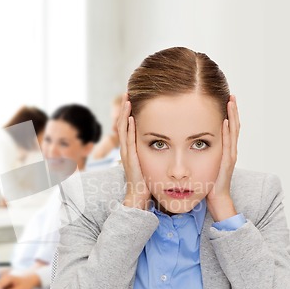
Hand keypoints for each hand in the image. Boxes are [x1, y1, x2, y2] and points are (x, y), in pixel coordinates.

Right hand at [117, 94, 150, 209]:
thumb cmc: (148, 181)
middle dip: (125, 107)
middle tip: (128, 92)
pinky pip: (128, 140)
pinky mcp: (130, 158)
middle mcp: (127, 148)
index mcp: (132, 147)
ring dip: (124, 113)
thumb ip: (155, 151)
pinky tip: (130, 117)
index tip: (134, 97)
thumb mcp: (152, 162)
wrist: (139, 197)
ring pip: (123, 128)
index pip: (128, 125)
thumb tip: (166, 142)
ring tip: (127, 99)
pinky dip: (128, 128)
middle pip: (123, 122)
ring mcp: (127, 153)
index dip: (130, 111)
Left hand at [206, 95, 240, 221]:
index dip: (228, 114)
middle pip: (233, 126)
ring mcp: (230, 156)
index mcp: (223, 150)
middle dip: (232, 110)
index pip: (228, 128)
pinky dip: (228, 132)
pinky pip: (229, 144)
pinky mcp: (227, 163)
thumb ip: (200, 153)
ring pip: (234, 132)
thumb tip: (190, 143)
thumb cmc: (209, 184)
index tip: (225, 99)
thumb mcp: (204, 164)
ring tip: (230, 102)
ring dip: (232, 116)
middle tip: (231, 95)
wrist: (216, 200)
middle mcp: (229, 151)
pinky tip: (226, 121)